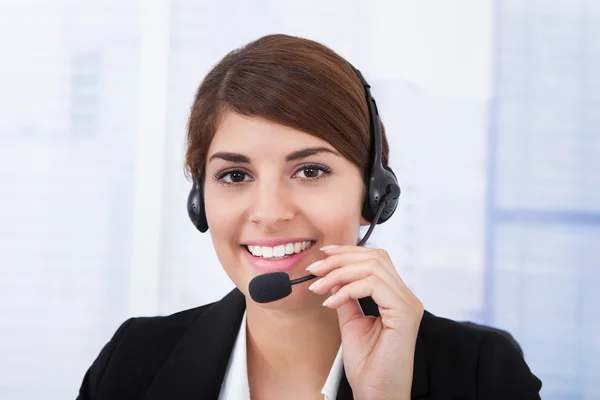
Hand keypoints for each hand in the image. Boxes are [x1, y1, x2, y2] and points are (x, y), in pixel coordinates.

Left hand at [307, 245, 423, 399]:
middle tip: (314, 271)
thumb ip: (347, 298)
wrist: (377, 395)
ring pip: (373, 267)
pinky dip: (347, 289)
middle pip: (375, 257)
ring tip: (319, 287)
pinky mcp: (404, 314)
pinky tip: (331, 302)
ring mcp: (408, 304)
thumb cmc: (368, 367)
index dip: (348, 252)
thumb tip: (334, 277)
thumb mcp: (351, 323)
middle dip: (340, 259)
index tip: (322, 257)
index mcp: (396, 298)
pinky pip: (373, 285)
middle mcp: (406, 297)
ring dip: (339, 273)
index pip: (376, 259)